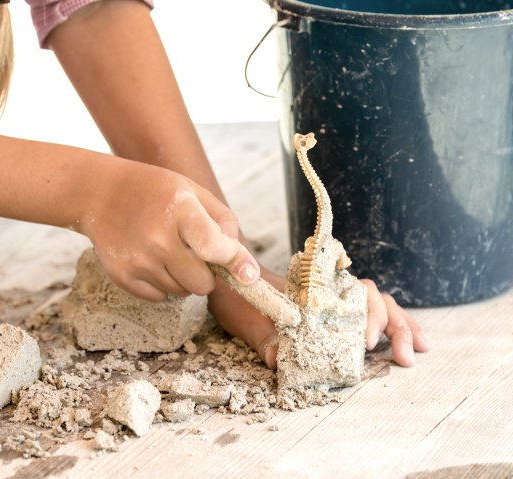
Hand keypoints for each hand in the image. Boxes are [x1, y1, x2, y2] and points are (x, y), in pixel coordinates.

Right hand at [79, 160, 259, 300]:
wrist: (99, 194)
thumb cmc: (154, 191)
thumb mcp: (192, 190)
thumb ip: (223, 221)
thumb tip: (241, 260)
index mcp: (180, 210)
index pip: (215, 247)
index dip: (235, 263)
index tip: (248, 276)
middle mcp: (158, 239)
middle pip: (202, 283)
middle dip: (207, 274)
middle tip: (195, 254)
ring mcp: (138, 260)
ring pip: (182, 292)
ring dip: (183, 278)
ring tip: (167, 250)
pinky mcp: (122, 276)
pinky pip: (159, 297)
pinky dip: (162, 284)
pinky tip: (151, 259)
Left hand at [212, 267, 428, 368]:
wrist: (229, 279)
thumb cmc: (237, 294)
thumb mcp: (243, 314)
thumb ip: (260, 333)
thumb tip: (278, 360)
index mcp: (311, 290)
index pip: (352, 292)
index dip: (366, 315)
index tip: (366, 342)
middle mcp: (327, 292)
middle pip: (372, 298)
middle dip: (394, 325)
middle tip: (404, 356)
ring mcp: (331, 302)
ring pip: (376, 305)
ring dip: (400, 325)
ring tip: (419, 350)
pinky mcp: (328, 314)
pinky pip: (365, 316)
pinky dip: (388, 328)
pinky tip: (400, 343)